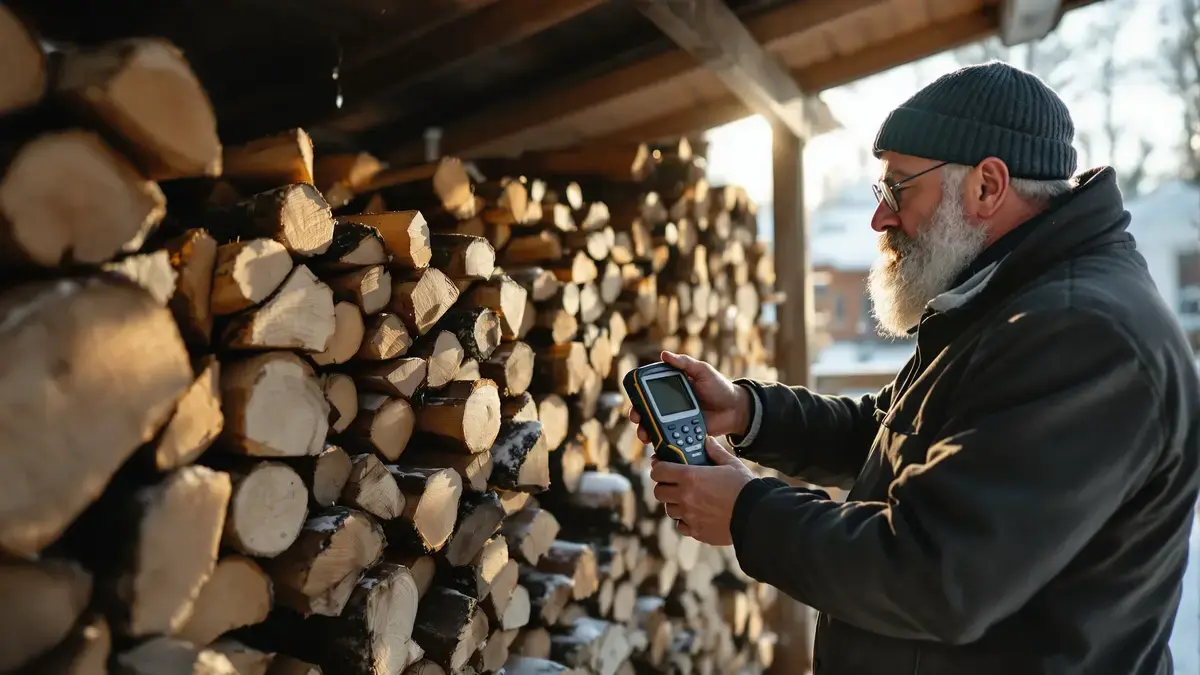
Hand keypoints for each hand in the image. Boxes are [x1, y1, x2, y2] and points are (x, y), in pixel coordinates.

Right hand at [628, 351, 750, 442]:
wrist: (736, 409)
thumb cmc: (720, 386)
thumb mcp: (703, 371)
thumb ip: (685, 363)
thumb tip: (664, 354)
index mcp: (672, 387)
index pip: (649, 391)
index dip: (638, 396)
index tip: (634, 400)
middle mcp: (670, 403)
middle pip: (647, 411)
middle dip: (638, 416)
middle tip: (637, 419)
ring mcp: (676, 419)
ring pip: (654, 426)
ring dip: (646, 431)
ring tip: (645, 436)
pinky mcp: (683, 432)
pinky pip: (669, 438)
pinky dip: (661, 442)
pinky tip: (658, 444)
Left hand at [650, 437, 755, 545]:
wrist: (756, 514)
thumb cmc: (744, 487)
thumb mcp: (731, 464)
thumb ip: (715, 452)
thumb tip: (707, 441)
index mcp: (690, 477)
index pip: (658, 471)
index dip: (658, 468)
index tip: (662, 467)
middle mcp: (685, 497)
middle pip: (659, 492)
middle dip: (664, 486)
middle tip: (674, 484)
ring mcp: (689, 516)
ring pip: (669, 510)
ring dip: (675, 504)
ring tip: (688, 500)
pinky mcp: (697, 531)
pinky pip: (681, 526)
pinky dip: (685, 521)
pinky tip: (697, 515)